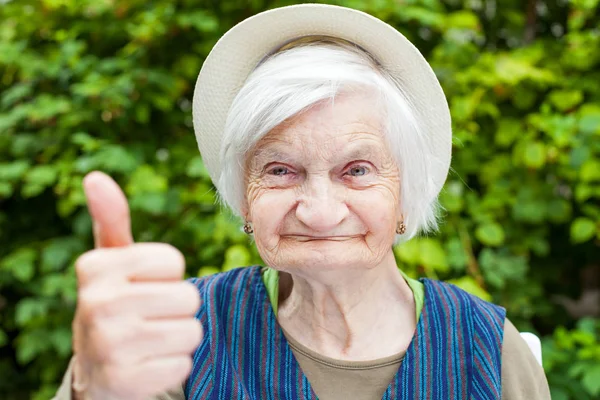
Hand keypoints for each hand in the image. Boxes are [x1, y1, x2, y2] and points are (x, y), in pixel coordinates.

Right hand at [71, 171, 201, 399]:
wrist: (95, 368)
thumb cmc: (114, 303)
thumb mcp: (110, 262)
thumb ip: (111, 220)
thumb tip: (96, 177)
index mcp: (95, 268)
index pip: (173, 261)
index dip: (167, 275)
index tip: (143, 285)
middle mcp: (97, 304)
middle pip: (188, 298)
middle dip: (177, 308)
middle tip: (150, 316)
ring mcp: (110, 346)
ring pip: (191, 331)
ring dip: (178, 336)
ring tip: (150, 339)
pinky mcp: (127, 382)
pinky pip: (184, 364)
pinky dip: (173, 364)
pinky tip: (148, 363)